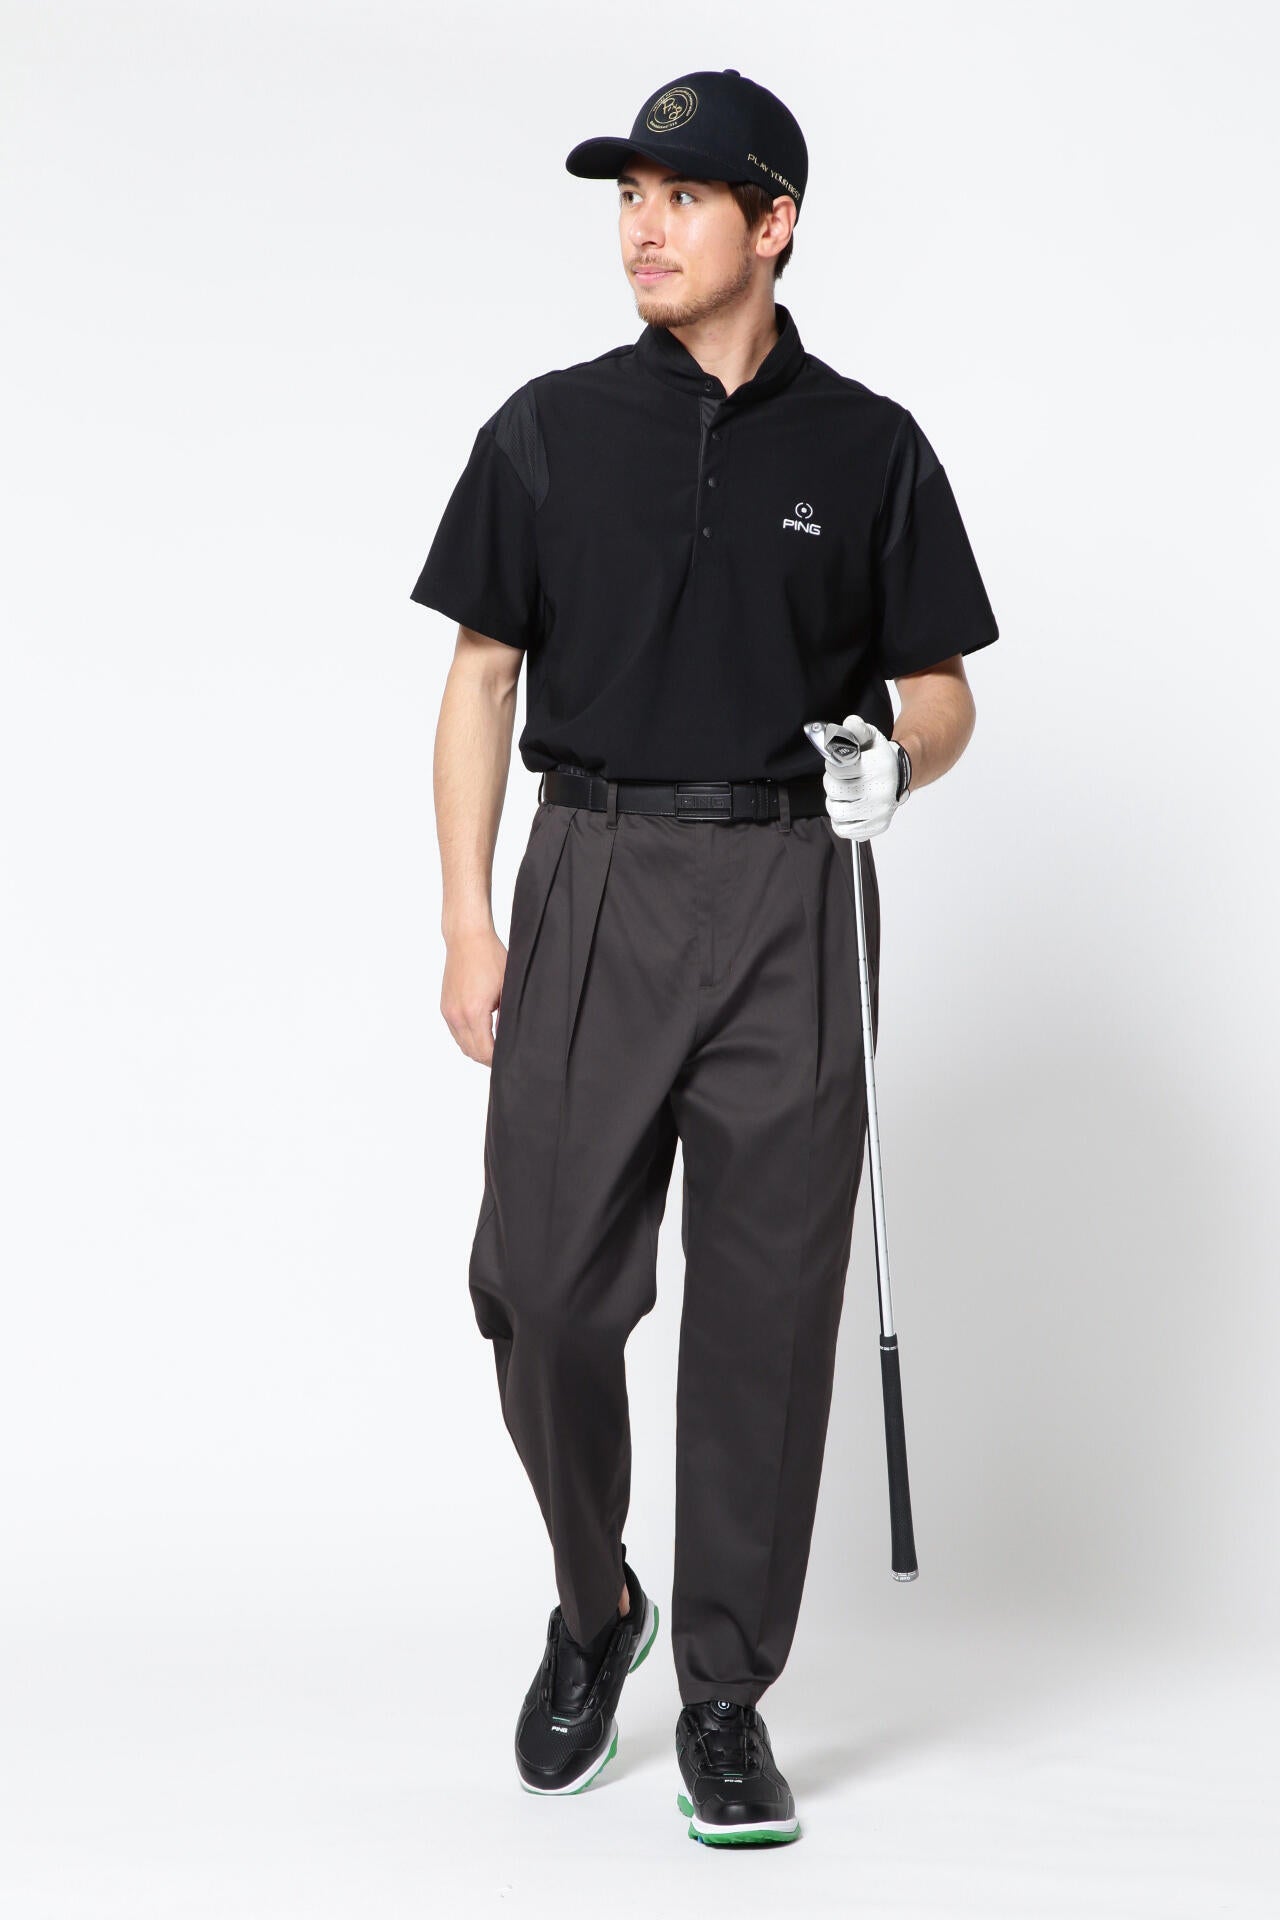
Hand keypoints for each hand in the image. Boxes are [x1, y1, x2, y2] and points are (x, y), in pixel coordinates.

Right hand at [441, 924, 508, 1065]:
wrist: (467, 939)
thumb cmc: (490, 957)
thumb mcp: (507, 988)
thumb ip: (507, 1017)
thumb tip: (509, 1038)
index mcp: (473, 1012)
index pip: (484, 1051)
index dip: (497, 1060)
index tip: (510, 1059)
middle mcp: (456, 1015)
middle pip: (471, 1052)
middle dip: (488, 1059)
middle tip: (505, 1057)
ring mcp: (448, 1011)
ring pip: (461, 1044)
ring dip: (476, 1049)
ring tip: (495, 1048)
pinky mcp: (445, 1006)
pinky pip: (455, 1032)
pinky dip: (467, 1038)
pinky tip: (482, 1033)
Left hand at [819, 713, 905, 841]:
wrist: (900, 776)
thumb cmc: (879, 757)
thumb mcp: (869, 737)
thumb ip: (856, 729)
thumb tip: (849, 723)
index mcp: (878, 767)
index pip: (837, 769)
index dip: (833, 766)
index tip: (840, 764)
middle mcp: (881, 791)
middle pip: (834, 791)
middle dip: (832, 783)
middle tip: (841, 780)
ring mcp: (879, 812)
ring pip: (836, 811)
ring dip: (835, 802)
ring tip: (845, 794)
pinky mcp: (876, 827)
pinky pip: (843, 829)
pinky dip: (840, 820)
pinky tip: (849, 808)